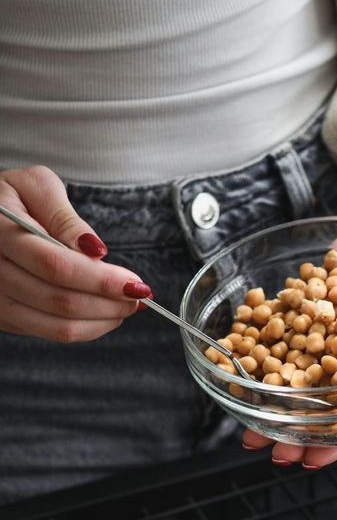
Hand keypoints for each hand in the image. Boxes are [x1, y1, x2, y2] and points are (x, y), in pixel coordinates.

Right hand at [0, 166, 151, 341]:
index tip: (134, 282)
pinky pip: (52, 333)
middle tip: (140, 295)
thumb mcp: (36, 186)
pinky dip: (88, 328)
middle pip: (60, 301)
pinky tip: (106, 312)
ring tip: (128, 306)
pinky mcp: (6, 318)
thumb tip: (95, 250)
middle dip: (109, 302)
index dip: (99, 279)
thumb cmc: (13, 197)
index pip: (55, 266)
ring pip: (59, 326)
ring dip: (103, 320)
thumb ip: (64, 217)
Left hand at [243, 121, 336, 466]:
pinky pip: (277, 329)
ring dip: (269, 402)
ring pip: (292, 376)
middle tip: (272, 451)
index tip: (313, 460)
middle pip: (318, 406)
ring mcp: (323, 337)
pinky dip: (257, 346)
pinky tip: (238, 363)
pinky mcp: (304, 308)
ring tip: (247, 426)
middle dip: (295, 432)